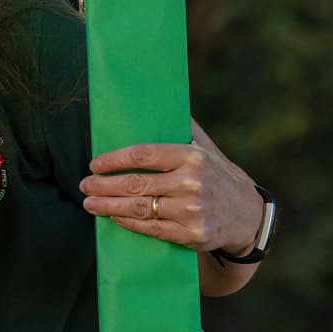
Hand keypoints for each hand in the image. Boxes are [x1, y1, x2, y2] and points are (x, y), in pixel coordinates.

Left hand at [78, 120, 263, 252]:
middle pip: (135, 183)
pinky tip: (113, 217)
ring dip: (108, 206)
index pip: (143, 155)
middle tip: (84, 184)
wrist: (248, 215)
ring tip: (89, 203)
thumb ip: (185, 128)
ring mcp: (191, 210)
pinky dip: (128, 223)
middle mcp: (191, 182)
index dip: (114, 159)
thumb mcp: (207, 149)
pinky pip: (151, 228)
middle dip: (104, 185)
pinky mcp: (191, 234)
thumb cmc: (219, 177)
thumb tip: (161, 97)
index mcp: (191, 157)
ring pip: (139, 208)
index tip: (95, 163)